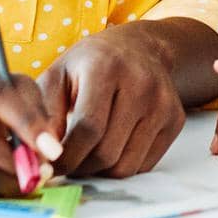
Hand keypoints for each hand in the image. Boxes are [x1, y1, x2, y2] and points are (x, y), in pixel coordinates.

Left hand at [38, 24, 186, 178]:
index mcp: (106, 68)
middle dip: (81, 167)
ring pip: (126, 166)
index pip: (88, 129)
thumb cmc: (91, 63)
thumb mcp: (57, 75)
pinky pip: (144, 165)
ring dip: (102, 171)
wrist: (139, 47)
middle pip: (106, 152)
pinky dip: (123, 165)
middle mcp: (141, 83)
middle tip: (69, 163)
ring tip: (88, 154)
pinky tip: (113, 146)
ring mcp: (163, 101)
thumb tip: (42, 155)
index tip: (52, 166)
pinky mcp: (175, 118)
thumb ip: (43, 114)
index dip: (66, 158)